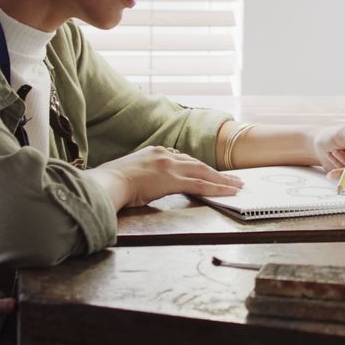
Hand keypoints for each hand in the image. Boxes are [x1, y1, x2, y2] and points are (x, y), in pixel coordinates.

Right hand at [84, 146, 242, 208]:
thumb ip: (143, 175)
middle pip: (197, 163)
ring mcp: (169, 165)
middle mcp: (164, 155)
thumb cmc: (112, 183)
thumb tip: (145, 184)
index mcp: (154, 152)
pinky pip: (200, 184)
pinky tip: (229, 191)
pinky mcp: (172, 179)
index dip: (198, 167)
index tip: (209, 172)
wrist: (107, 183)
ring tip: (237, 186)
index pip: (182, 159)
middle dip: (217, 172)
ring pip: (203, 172)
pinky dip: (217, 188)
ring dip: (222, 180)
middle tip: (233, 178)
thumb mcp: (130, 173)